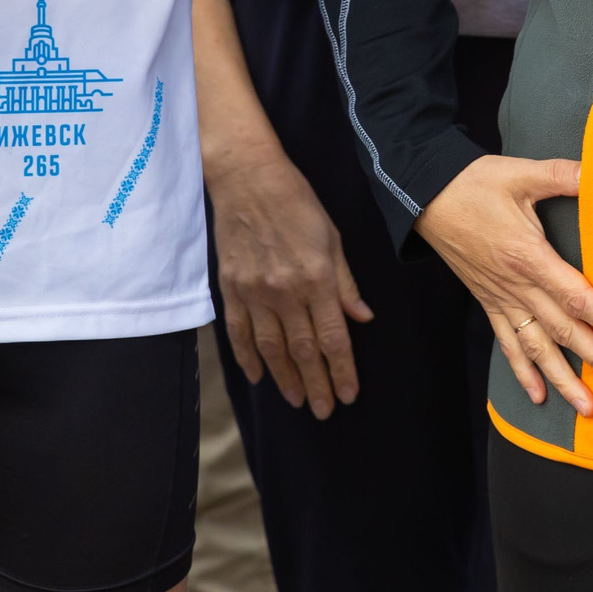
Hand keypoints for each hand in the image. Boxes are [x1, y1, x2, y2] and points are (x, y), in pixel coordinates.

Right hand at [211, 139, 372, 418]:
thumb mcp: (333, 237)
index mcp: (316, 278)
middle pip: (303, 350)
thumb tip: (362, 317)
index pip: (332, 336)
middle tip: (325, 411)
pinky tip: (259, 377)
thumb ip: (345, 282)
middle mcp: (285, 292)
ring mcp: (254, 293)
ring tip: (297, 402)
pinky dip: (248, 359)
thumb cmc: (298, 203)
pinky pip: (240, 334)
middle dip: (316, 384)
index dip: (341, 370)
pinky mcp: (231, 290)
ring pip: (271, 349)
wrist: (248, 180)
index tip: (349, 394)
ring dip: (285, 379)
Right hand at [414, 155, 592, 417]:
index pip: (576, 296)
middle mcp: (516, 286)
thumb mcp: (522, 173)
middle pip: (563, 330)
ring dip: (563, 379)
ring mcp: (500, 298)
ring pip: (536, 347)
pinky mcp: (487, 301)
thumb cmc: (474, 183)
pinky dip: (522, 371)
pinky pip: (507, 342)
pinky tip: (538, 396)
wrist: (425, 196)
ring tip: (588, 407)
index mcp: (529, 256)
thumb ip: (564, 175)